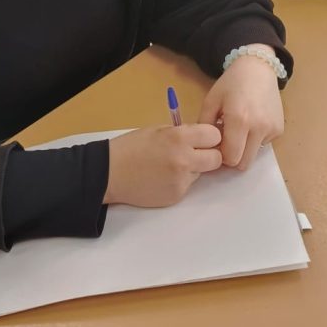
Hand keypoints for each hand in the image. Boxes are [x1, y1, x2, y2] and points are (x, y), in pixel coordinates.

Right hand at [104, 124, 221, 206]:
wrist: (109, 174)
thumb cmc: (130, 147)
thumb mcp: (158, 130)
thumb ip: (182, 133)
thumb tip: (202, 138)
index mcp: (179, 137)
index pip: (214, 136)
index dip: (210, 137)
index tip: (204, 139)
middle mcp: (184, 159)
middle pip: (216, 159)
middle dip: (209, 155)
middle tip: (195, 154)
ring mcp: (181, 180)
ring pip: (201, 173)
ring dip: (193, 169)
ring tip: (169, 166)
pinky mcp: (176, 195)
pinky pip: (187, 186)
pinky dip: (179, 181)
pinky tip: (162, 178)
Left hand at [198, 48, 284, 169]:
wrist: (258, 69)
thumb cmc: (231, 84)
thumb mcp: (211, 101)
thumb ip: (205, 126)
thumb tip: (206, 148)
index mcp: (239, 120)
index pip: (230, 158)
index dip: (220, 156)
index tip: (216, 146)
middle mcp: (259, 128)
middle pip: (243, 163)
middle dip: (233, 157)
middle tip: (226, 143)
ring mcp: (272, 129)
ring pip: (254, 155)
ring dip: (244, 149)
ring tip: (239, 130)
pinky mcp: (279, 129)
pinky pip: (263, 145)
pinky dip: (255, 140)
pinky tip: (252, 122)